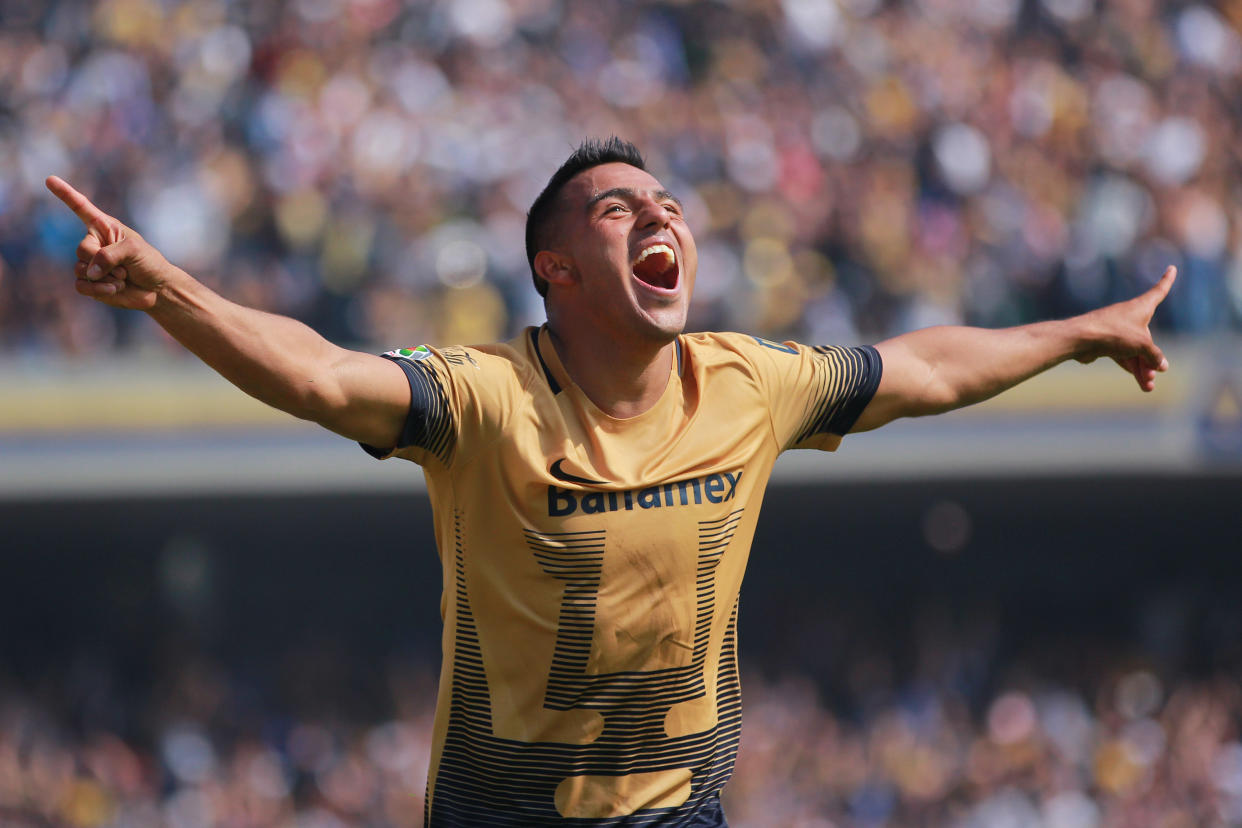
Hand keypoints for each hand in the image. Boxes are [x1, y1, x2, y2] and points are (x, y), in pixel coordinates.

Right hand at [45, 175, 170, 310]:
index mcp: (104, 227)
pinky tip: (114, 289)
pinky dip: (97, 290)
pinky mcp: (90, 283)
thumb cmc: (148, 263)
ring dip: (105, 278)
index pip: (81, 207)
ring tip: (123, 278)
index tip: (50, 179)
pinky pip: (81, 285)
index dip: (65, 194)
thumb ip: (109, 255)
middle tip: (124, 268)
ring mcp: (90, 264)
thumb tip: (90, 272)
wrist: (157, 288)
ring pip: (80, 269)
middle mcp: (94, 243)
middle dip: (103, 261)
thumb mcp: (134, 250)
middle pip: (82, 250)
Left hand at [1074, 265, 1175, 391]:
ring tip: (1147, 387)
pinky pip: (1122, 354)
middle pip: (1147, 338)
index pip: (1159, 291)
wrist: (1079, 340)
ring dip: (1141, 367)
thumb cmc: (1113, 334)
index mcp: (1140, 307)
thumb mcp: (1142, 345)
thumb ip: (1154, 355)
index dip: (1167, 280)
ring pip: (1134, 349)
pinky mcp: (1105, 340)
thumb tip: (1161, 365)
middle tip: (1152, 379)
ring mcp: (1116, 328)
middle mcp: (1129, 315)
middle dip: (1151, 360)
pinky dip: (1129, 365)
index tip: (1171, 267)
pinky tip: (1137, 380)